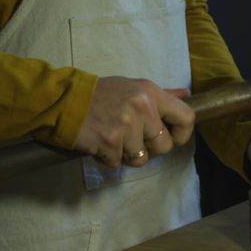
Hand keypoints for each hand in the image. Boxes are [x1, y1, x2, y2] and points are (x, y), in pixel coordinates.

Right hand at [76, 76, 194, 167]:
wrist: (63, 100)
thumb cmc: (99, 94)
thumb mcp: (132, 86)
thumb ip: (161, 94)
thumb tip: (187, 95)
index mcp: (151, 93)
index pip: (187, 118)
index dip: (182, 135)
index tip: (170, 138)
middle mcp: (143, 108)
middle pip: (164, 146)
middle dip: (149, 149)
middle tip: (131, 140)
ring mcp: (126, 126)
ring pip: (141, 159)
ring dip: (126, 155)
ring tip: (112, 139)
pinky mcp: (109, 143)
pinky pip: (117, 163)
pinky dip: (107, 158)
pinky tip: (99, 143)